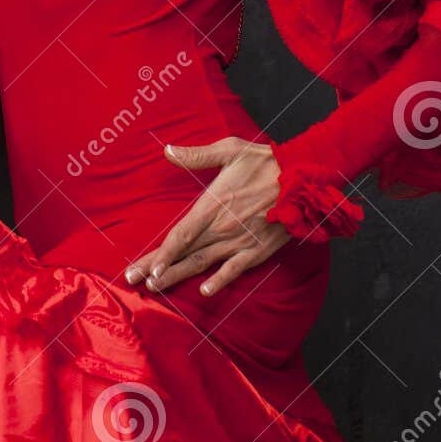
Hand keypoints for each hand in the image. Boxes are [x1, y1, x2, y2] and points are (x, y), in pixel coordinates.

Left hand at [124, 137, 288, 297]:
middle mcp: (222, 228)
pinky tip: (205, 291)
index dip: (161, 253)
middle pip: (184, 253)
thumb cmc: (265, 162)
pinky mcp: (258, 250)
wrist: (304, 177)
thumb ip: (197, 155)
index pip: (180, 234)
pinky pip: (235, 269)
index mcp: (213, 205)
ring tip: (157, 288)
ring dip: (179, 276)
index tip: (143, 268)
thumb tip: (168, 150)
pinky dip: (220, 281)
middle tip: (135, 282)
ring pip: (203, 264)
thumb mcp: (229, 150)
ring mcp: (240, 241)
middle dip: (158, 269)